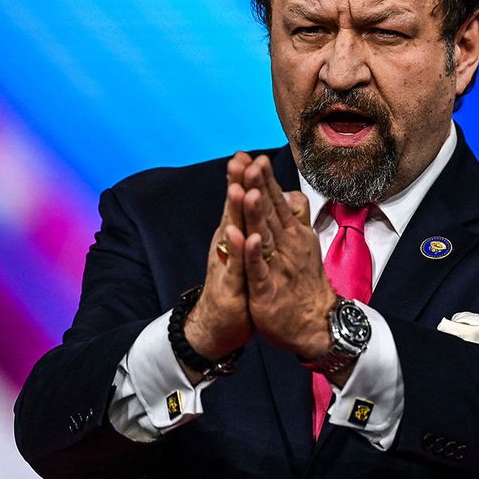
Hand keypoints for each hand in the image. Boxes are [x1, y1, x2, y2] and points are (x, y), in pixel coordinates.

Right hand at [182, 151, 253, 375]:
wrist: (220, 324)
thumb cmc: (237, 285)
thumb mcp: (247, 252)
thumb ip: (251, 226)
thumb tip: (258, 200)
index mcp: (234, 235)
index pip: (241, 202)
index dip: (244, 180)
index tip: (248, 154)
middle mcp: (227, 245)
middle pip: (233, 211)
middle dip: (237, 185)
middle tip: (240, 159)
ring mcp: (227, 264)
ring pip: (231, 234)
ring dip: (236, 212)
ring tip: (241, 189)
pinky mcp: (230, 286)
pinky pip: (235, 266)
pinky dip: (239, 251)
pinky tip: (242, 236)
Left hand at [240, 155, 337, 359]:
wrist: (316, 324)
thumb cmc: (306, 283)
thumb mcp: (304, 244)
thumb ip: (298, 217)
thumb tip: (293, 192)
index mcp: (292, 234)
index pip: (276, 202)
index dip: (265, 180)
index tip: (255, 157)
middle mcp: (286, 246)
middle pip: (270, 212)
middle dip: (260, 188)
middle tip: (251, 163)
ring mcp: (277, 267)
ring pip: (265, 236)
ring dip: (257, 214)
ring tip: (249, 191)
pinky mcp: (266, 290)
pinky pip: (259, 269)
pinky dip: (253, 253)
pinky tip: (248, 237)